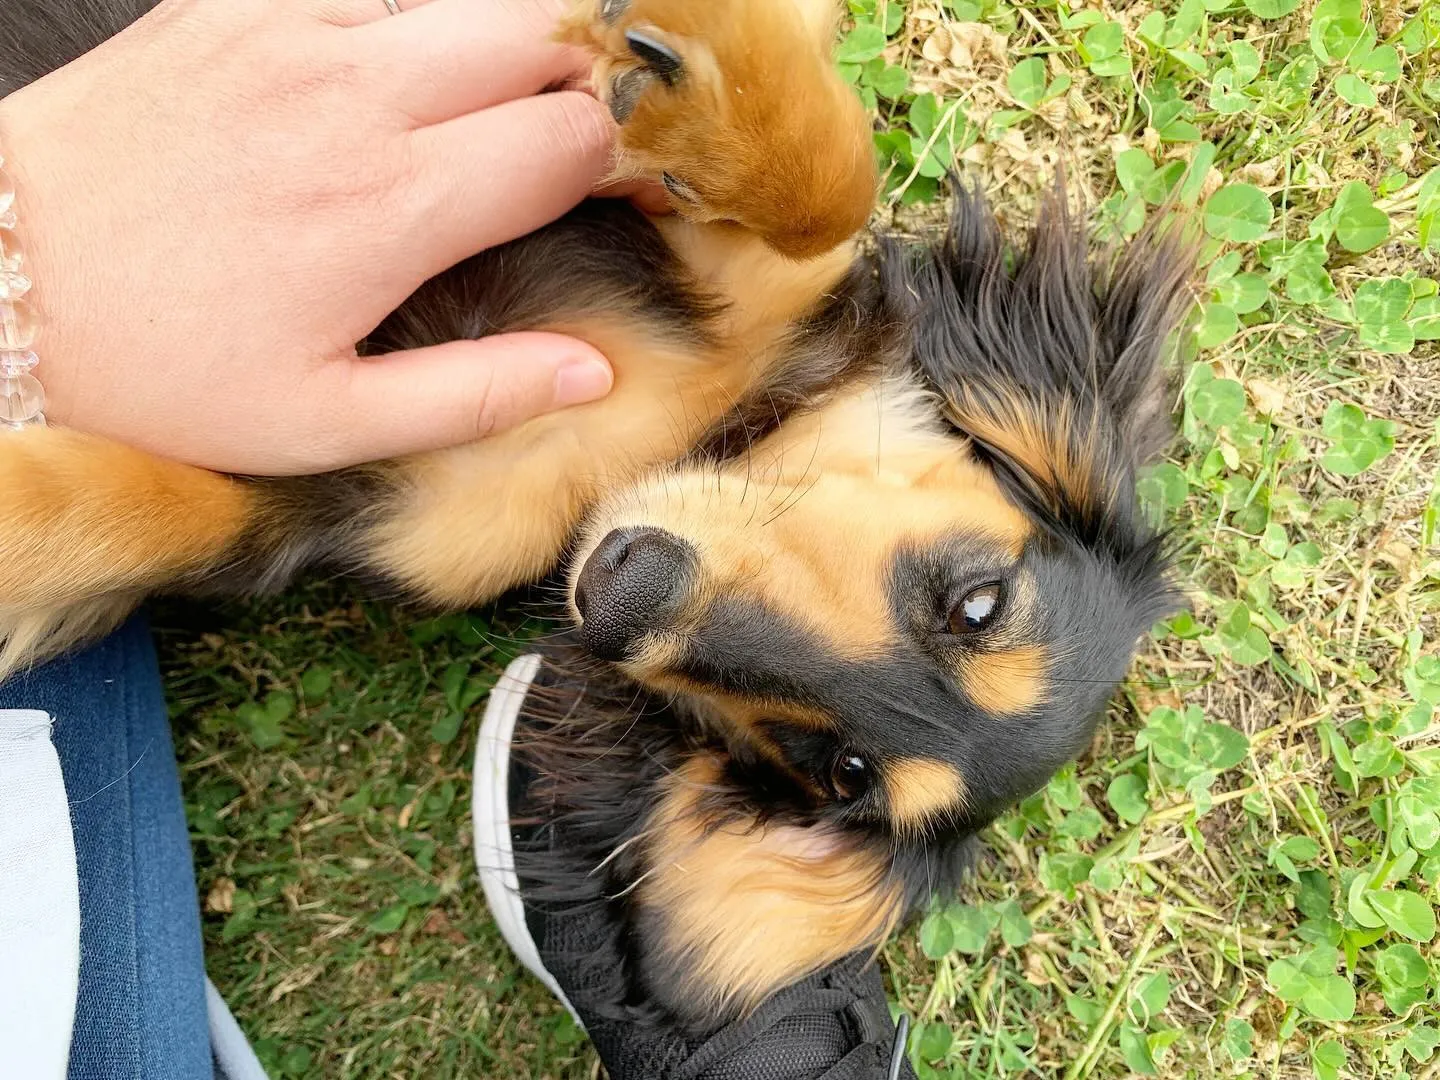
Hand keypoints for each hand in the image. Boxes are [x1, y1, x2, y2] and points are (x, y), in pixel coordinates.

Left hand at [0, 0, 626, 474]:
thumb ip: (477, 393)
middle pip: (542, 33)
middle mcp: (355, 96)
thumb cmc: (163, 368)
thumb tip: (594, 373)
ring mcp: (290, 33)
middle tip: (574, 147)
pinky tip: (401, 86)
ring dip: (510, 47)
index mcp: (392, 206)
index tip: (624, 200)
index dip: (623, 164)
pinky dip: (418, 25)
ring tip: (497, 117)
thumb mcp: (326, 421)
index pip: (572, 135)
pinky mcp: (235, 5)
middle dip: (585, 83)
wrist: (1, 284)